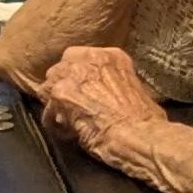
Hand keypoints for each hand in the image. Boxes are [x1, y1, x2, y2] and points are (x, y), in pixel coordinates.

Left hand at [31, 44, 170, 164]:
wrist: (138, 135)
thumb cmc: (145, 122)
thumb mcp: (137, 90)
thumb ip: (115, 85)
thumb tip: (106, 97)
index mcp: (113, 56)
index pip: (81, 58)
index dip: (78, 77)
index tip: (81, 91)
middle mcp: (91, 58)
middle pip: (61, 68)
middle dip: (63, 88)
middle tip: (71, 108)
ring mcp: (73, 74)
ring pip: (49, 87)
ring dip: (56, 106)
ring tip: (68, 123)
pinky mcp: (60, 94)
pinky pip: (47, 111)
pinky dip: (55, 125)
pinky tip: (68, 135)